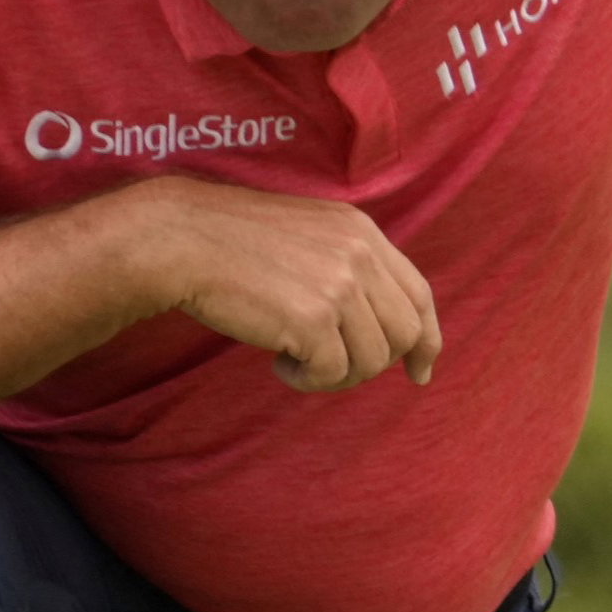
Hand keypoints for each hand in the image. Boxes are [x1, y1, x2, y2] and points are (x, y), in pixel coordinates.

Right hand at [136, 178, 441, 391]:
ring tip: (294, 357)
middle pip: (404, 334)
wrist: (184, 239)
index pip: (419, 293)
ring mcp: (339, 285)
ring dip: (334, 374)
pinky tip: (278, 362)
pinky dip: (306, 380)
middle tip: (328, 365)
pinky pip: (332, 373)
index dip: (427, 338)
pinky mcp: (313, 318)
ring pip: (371, 361)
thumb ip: (349, 265)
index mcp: (362, 231)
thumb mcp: (308, 235)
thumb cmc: (235, 244)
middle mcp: (359, 254)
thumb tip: (381, 325)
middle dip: (372, 363)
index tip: (420, 371)